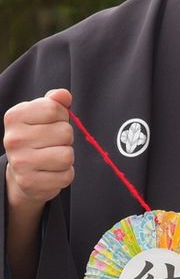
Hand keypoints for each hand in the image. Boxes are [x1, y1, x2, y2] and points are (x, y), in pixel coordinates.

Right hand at [4, 89, 74, 213]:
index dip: (62, 117)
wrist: (22, 172)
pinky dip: (65, 174)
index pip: (55, 109)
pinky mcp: (30, 183)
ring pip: (67, 155)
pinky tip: (51, 171)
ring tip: (53, 157)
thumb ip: (54, 102)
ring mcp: (20, 162)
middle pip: (65, 132)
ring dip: (67, 157)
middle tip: (52, 144)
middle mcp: (13, 139)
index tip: (53, 124)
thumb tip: (64, 95)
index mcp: (14, 117)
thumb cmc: (37, 138)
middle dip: (66, 139)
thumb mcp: (42, 115)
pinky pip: (66, 176)